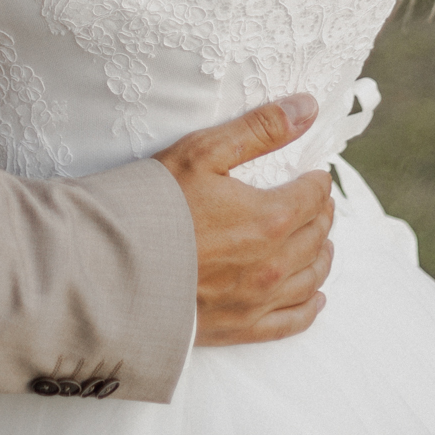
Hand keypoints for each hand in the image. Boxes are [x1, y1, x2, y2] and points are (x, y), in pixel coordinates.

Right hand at [155, 94, 335, 345]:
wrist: (113, 266)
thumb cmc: (155, 204)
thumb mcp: (204, 153)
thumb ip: (260, 129)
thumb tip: (307, 108)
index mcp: (269, 218)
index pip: (314, 196)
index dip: (317, 182)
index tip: (313, 176)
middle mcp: (273, 263)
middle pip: (316, 235)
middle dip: (321, 215)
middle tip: (317, 204)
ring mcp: (258, 300)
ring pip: (311, 277)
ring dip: (321, 256)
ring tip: (321, 243)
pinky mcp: (241, 327)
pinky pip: (292, 321)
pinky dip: (310, 308)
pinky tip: (316, 297)